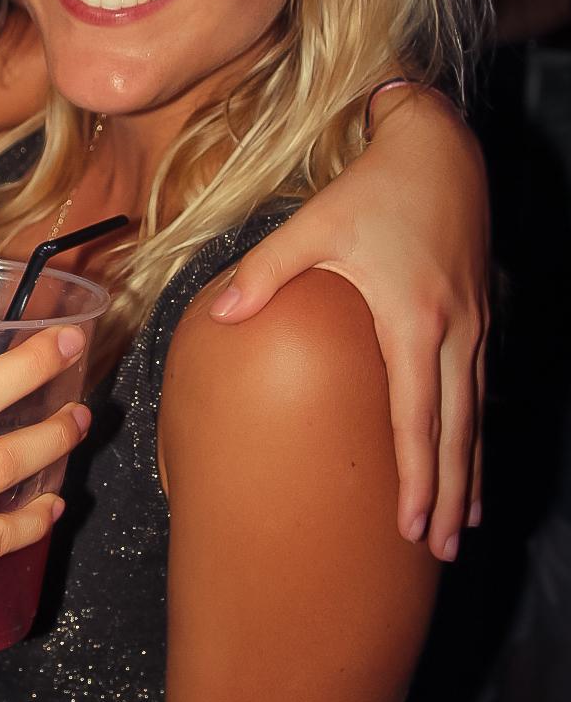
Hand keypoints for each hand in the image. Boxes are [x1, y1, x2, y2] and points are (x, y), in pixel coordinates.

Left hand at [208, 89, 487, 559]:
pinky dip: (476, 439)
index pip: (415, 416)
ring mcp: (474, 329)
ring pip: (474, 420)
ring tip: (462, 531)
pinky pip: (480, 395)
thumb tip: (220, 314)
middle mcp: (453, 332)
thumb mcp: (315, 224)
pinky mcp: (479, 321)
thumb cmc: (373, 189)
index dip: (414, 476)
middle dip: (448, 497)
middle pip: (455, 434)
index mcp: (412, 319)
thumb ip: (267, 270)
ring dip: (468, 478)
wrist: (440, 149)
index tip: (409, 525)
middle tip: (440, 552)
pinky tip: (472, 469)